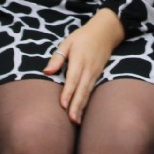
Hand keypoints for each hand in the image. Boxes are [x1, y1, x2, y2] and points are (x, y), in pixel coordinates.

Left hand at [45, 9, 123, 124]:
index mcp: (79, 60)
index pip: (73, 79)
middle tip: (71, 120)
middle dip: (76, 106)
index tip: (62, 105)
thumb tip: (47, 72)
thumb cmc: (83, 37)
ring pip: (87, 92)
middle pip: (82, 90)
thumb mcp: (68, 42)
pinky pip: (91, 91)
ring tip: (75, 121)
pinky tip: (81, 112)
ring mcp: (95, 73)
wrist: (106, 32)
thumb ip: (57, 58)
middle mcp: (88, 69)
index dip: (68, 92)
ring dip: (81, 107)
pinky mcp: (98, 76)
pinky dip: (86, 102)